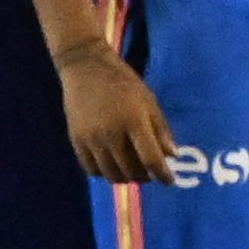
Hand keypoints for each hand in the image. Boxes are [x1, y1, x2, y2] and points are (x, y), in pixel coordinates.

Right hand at [56, 39, 176, 186]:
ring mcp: (92, 139)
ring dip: (126, 178)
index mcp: (134, 121)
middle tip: (151, 173)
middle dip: (145, 177)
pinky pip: (92, 170)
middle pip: (131, 171)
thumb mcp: (149, 100)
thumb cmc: (123, 82)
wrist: (86, 67)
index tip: (170, 181)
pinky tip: (112, 165)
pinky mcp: (77, 141)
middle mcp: (112, 134)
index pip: (151, 159)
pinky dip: (105, 173)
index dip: (163, 175)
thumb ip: (160, 129)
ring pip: (112, 175)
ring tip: (132, 171)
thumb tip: (171, 156)